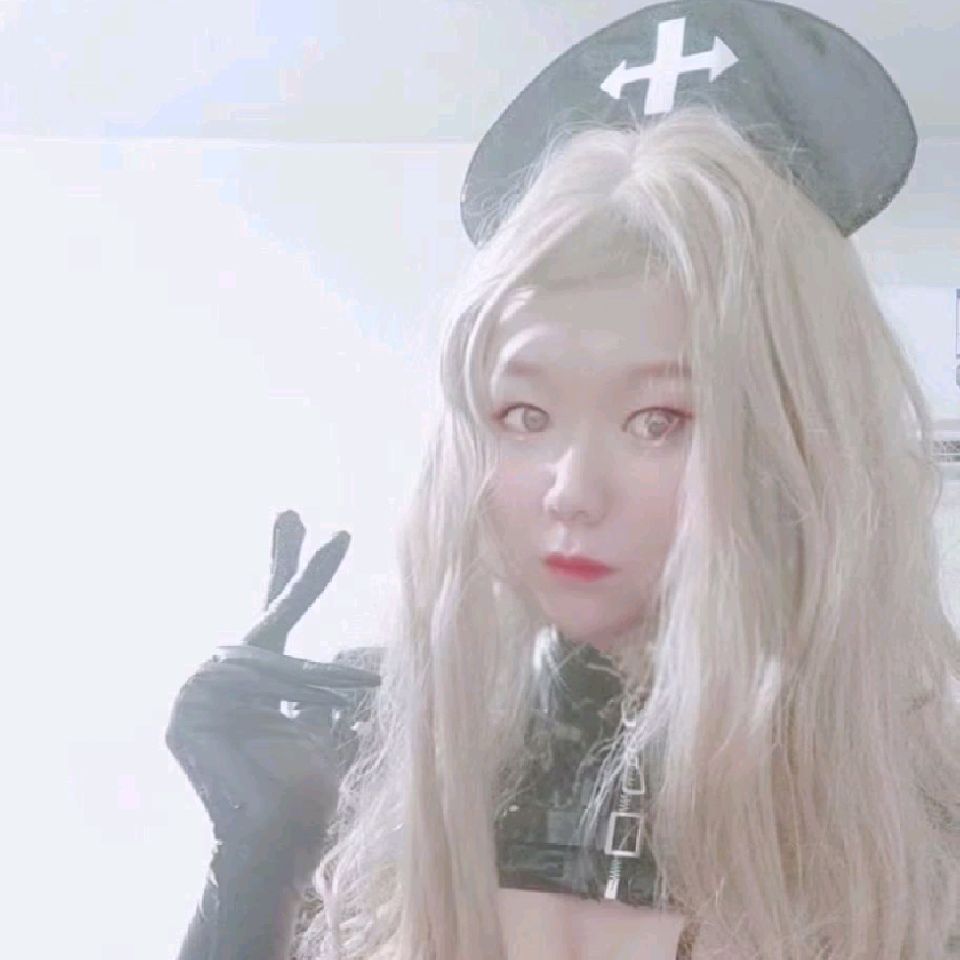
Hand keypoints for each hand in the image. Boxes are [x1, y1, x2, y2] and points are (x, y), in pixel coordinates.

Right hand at [165, 511, 380, 876]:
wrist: (286, 834)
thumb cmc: (311, 781)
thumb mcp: (328, 713)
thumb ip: (323, 677)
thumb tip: (362, 645)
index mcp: (259, 677)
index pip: (276, 611)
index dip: (291, 567)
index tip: (297, 518)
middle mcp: (222, 678)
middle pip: (269, 618)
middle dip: (298, 572)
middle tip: (296, 510)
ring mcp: (196, 695)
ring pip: (266, 657)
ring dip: (303, 680)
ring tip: (328, 700)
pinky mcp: (184, 715)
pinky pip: (245, 684)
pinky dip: (272, 697)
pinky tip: (276, 722)